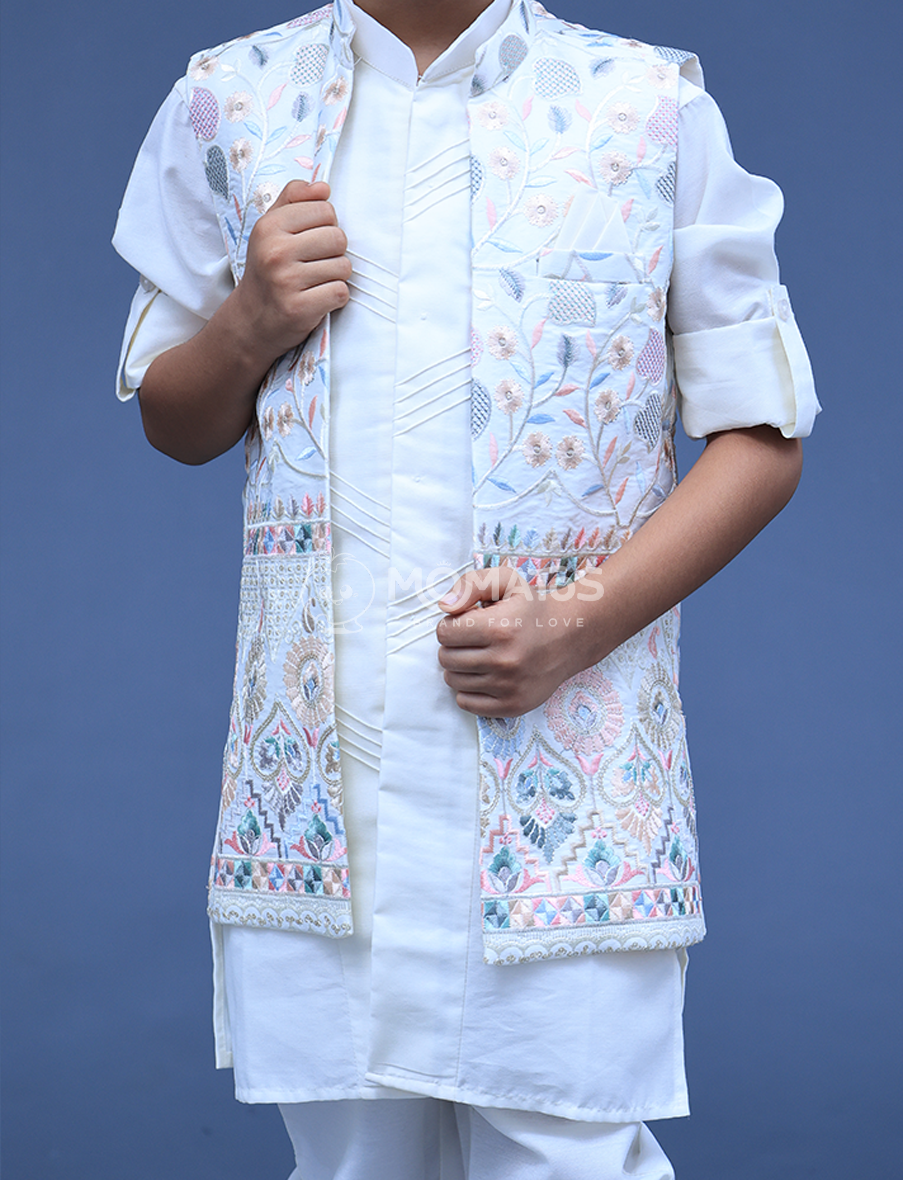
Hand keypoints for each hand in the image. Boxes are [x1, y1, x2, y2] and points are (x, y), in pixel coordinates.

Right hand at [234, 180, 351, 363]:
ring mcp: (286, 281)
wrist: (251, 320)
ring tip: (314, 283)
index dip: (326, 226)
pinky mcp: (299, 308)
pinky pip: (341, 292)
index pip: (325, 210)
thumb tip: (323, 187)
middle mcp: (275, 251)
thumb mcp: (271, 229)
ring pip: (343, 266)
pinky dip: (335, 298)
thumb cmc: (268, 270)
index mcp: (269, 226)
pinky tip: (317, 300)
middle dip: (333, 252)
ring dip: (335, 277)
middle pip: (338, 237)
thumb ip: (294, 200)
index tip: (309, 241)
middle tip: (314, 265)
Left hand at [436, 567, 593, 716]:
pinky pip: (466, 703)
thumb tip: (445, 606)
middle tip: (474, 640)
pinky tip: (485, 675)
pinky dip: (468, 690)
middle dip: (454, 646)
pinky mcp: (512, 706)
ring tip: (482, 655)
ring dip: (461, 667)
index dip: (452, 625)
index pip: (444, 633)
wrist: (569, 637)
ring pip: (453, 681)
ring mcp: (508, 687)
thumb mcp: (505, 581)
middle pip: (446, 658)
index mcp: (499, 628)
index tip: (468, 623)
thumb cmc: (532, 609)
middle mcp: (504, 660)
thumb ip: (471, 585)